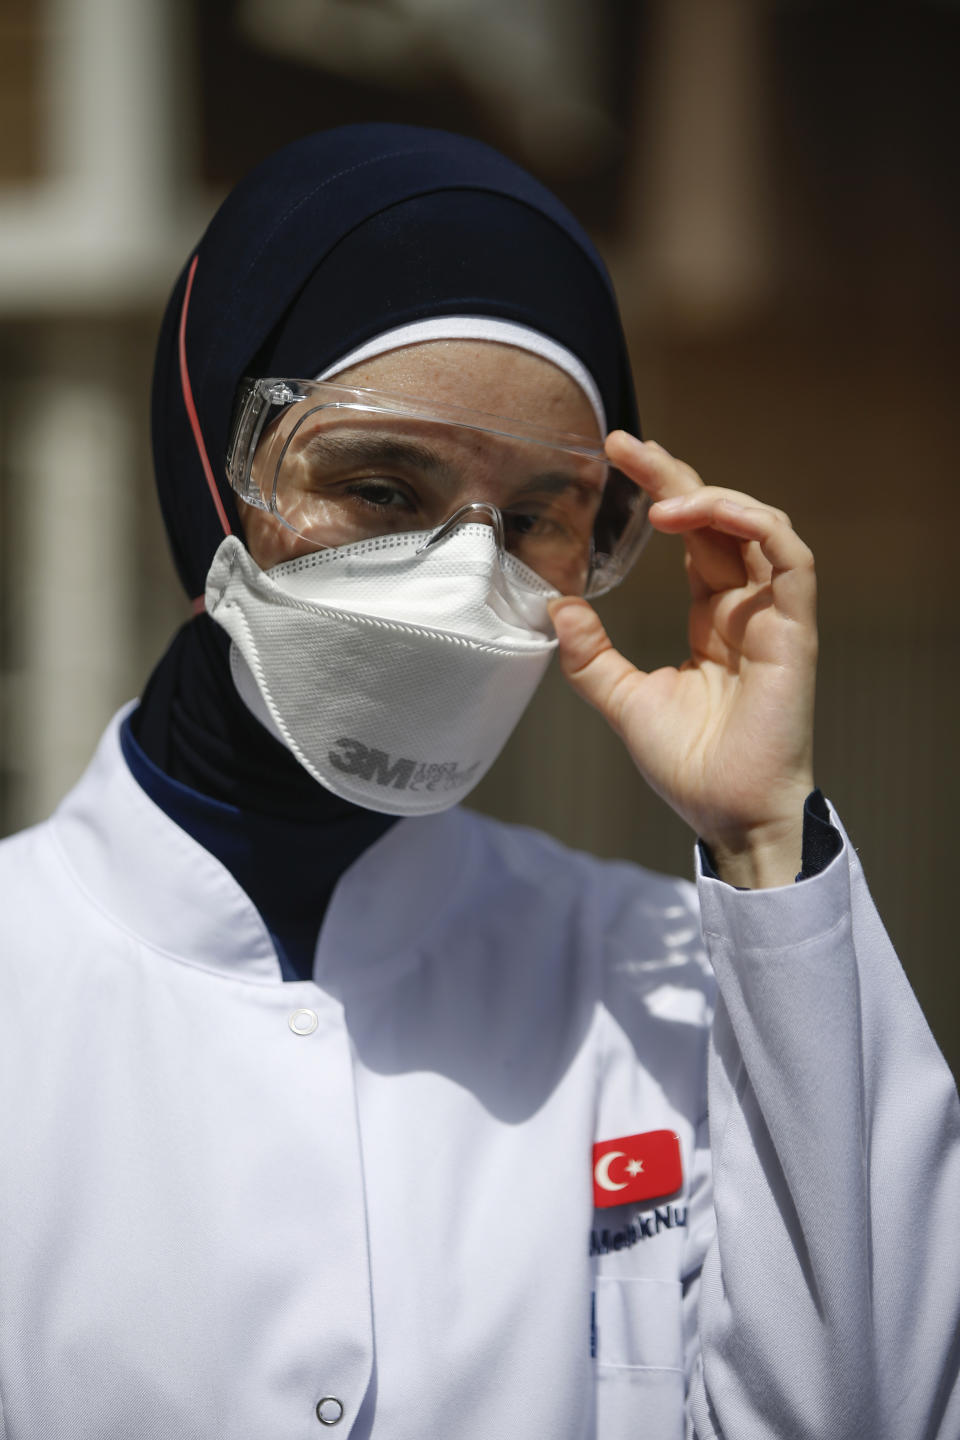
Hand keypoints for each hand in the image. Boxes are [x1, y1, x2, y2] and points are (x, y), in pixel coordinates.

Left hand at [548, 431, 817, 888]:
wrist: (729, 815)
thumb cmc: (690, 766)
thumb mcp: (624, 701)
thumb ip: (592, 655)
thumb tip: (557, 605)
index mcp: (713, 618)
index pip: (692, 536)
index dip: (662, 491)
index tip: (617, 458)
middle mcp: (746, 608)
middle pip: (719, 519)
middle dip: (675, 475)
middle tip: (625, 445)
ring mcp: (774, 617)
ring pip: (760, 527)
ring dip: (712, 498)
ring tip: (658, 498)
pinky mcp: (794, 632)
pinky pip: (791, 560)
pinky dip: (754, 526)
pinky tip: (706, 516)